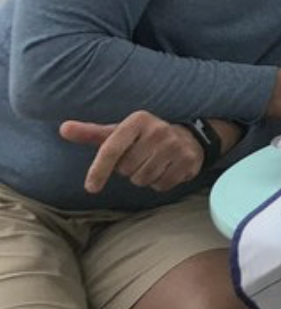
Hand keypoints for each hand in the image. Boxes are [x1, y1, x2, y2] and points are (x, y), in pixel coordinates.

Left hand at [61, 111, 202, 194]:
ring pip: (143, 179)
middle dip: (128, 170)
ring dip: (143, 178)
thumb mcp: (118, 132)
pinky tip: (165, 169)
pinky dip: (159, 183)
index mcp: (138, 120)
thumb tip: (63, 128)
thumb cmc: (143, 138)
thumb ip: (91, 133)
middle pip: (127, 169)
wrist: (188, 137)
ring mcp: (176, 145)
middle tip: (139, 159)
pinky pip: (161, 185)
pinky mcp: (188, 160)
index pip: (111, 149)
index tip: (90, 188)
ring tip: (152, 164)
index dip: (99, 170)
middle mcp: (158, 130)